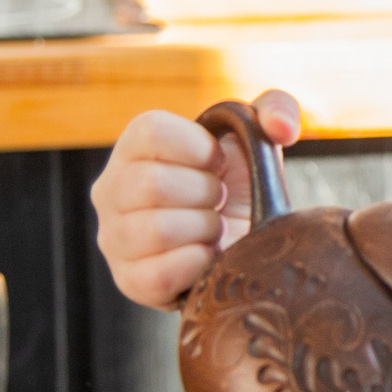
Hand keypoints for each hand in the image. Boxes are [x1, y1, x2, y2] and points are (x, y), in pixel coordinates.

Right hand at [89, 89, 302, 308]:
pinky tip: (208, 256)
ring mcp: (114, 237)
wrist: (241, 245)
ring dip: (204, 230)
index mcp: (135, 146)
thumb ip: (277, 110)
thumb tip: (281, 127)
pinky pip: (157, 275)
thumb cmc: (241, 184)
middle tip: (219, 201)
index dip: (199, 148)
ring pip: (155, 230)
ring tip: (213, 229)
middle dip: (206, 193)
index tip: (220, 163)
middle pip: (152, 183)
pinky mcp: (129, 280)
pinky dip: (196, 264)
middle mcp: (111, 189)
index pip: (150, 131)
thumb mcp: (259, 139)